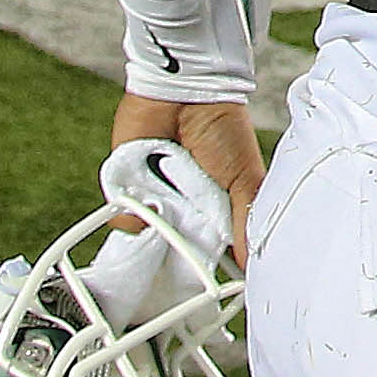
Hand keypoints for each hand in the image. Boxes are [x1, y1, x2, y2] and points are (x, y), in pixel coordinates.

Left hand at [110, 91, 267, 266]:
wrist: (182, 95)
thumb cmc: (222, 129)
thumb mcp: (244, 178)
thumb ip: (245, 221)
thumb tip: (252, 264)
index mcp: (218, 208)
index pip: (215, 248)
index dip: (212, 264)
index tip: (212, 281)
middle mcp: (186, 208)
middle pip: (180, 248)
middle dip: (183, 250)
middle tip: (188, 239)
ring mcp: (156, 201)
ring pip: (152, 237)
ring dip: (160, 226)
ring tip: (172, 198)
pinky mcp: (127, 191)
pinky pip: (125, 219)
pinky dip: (132, 210)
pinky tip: (148, 189)